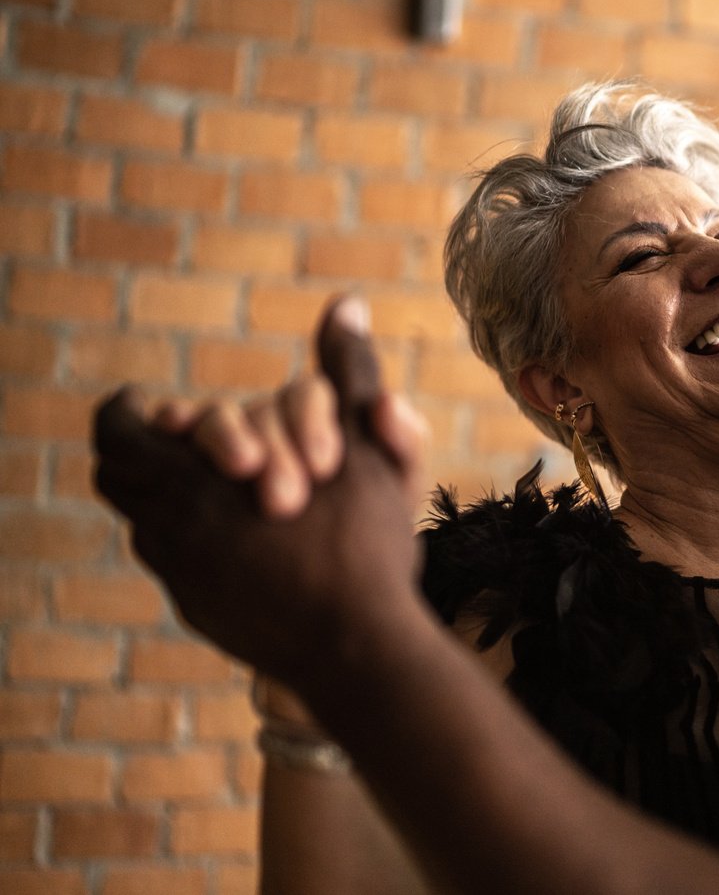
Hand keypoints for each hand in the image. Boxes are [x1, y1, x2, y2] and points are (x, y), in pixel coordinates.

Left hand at [94, 297, 428, 685]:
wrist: (356, 650)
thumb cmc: (360, 545)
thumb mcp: (366, 448)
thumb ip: (348, 373)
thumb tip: (346, 302)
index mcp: (190, 480)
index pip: (117, 432)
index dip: (130, 411)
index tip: (152, 403)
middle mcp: (167, 529)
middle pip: (120, 475)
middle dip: (150, 448)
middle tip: (187, 434)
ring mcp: (178, 577)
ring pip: (145, 520)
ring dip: (175, 494)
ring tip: (225, 484)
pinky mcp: (198, 612)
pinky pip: (174, 563)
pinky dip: (197, 539)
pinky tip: (249, 537)